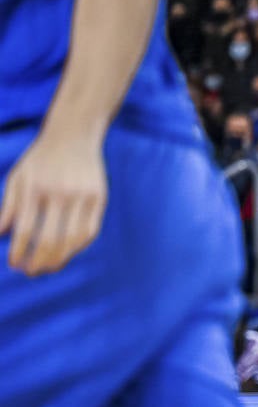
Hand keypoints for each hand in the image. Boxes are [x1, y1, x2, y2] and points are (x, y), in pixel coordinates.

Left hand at [0, 127, 108, 275]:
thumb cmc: (40, 158)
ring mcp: (82, 196)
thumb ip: (9, 206)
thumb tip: (1, 234)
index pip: (26, 230)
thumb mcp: (18, 177)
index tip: (14, 264)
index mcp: (35, 188)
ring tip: (50, 267)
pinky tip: (68, 252)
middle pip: (51, 239)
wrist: (74, 134)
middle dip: (40, 261)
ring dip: (60, 259)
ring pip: (73, 239)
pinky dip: (78, 246)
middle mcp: (60, 193)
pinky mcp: (99, 197)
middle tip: (32, 272)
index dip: (19, 252)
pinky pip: (90, 230)